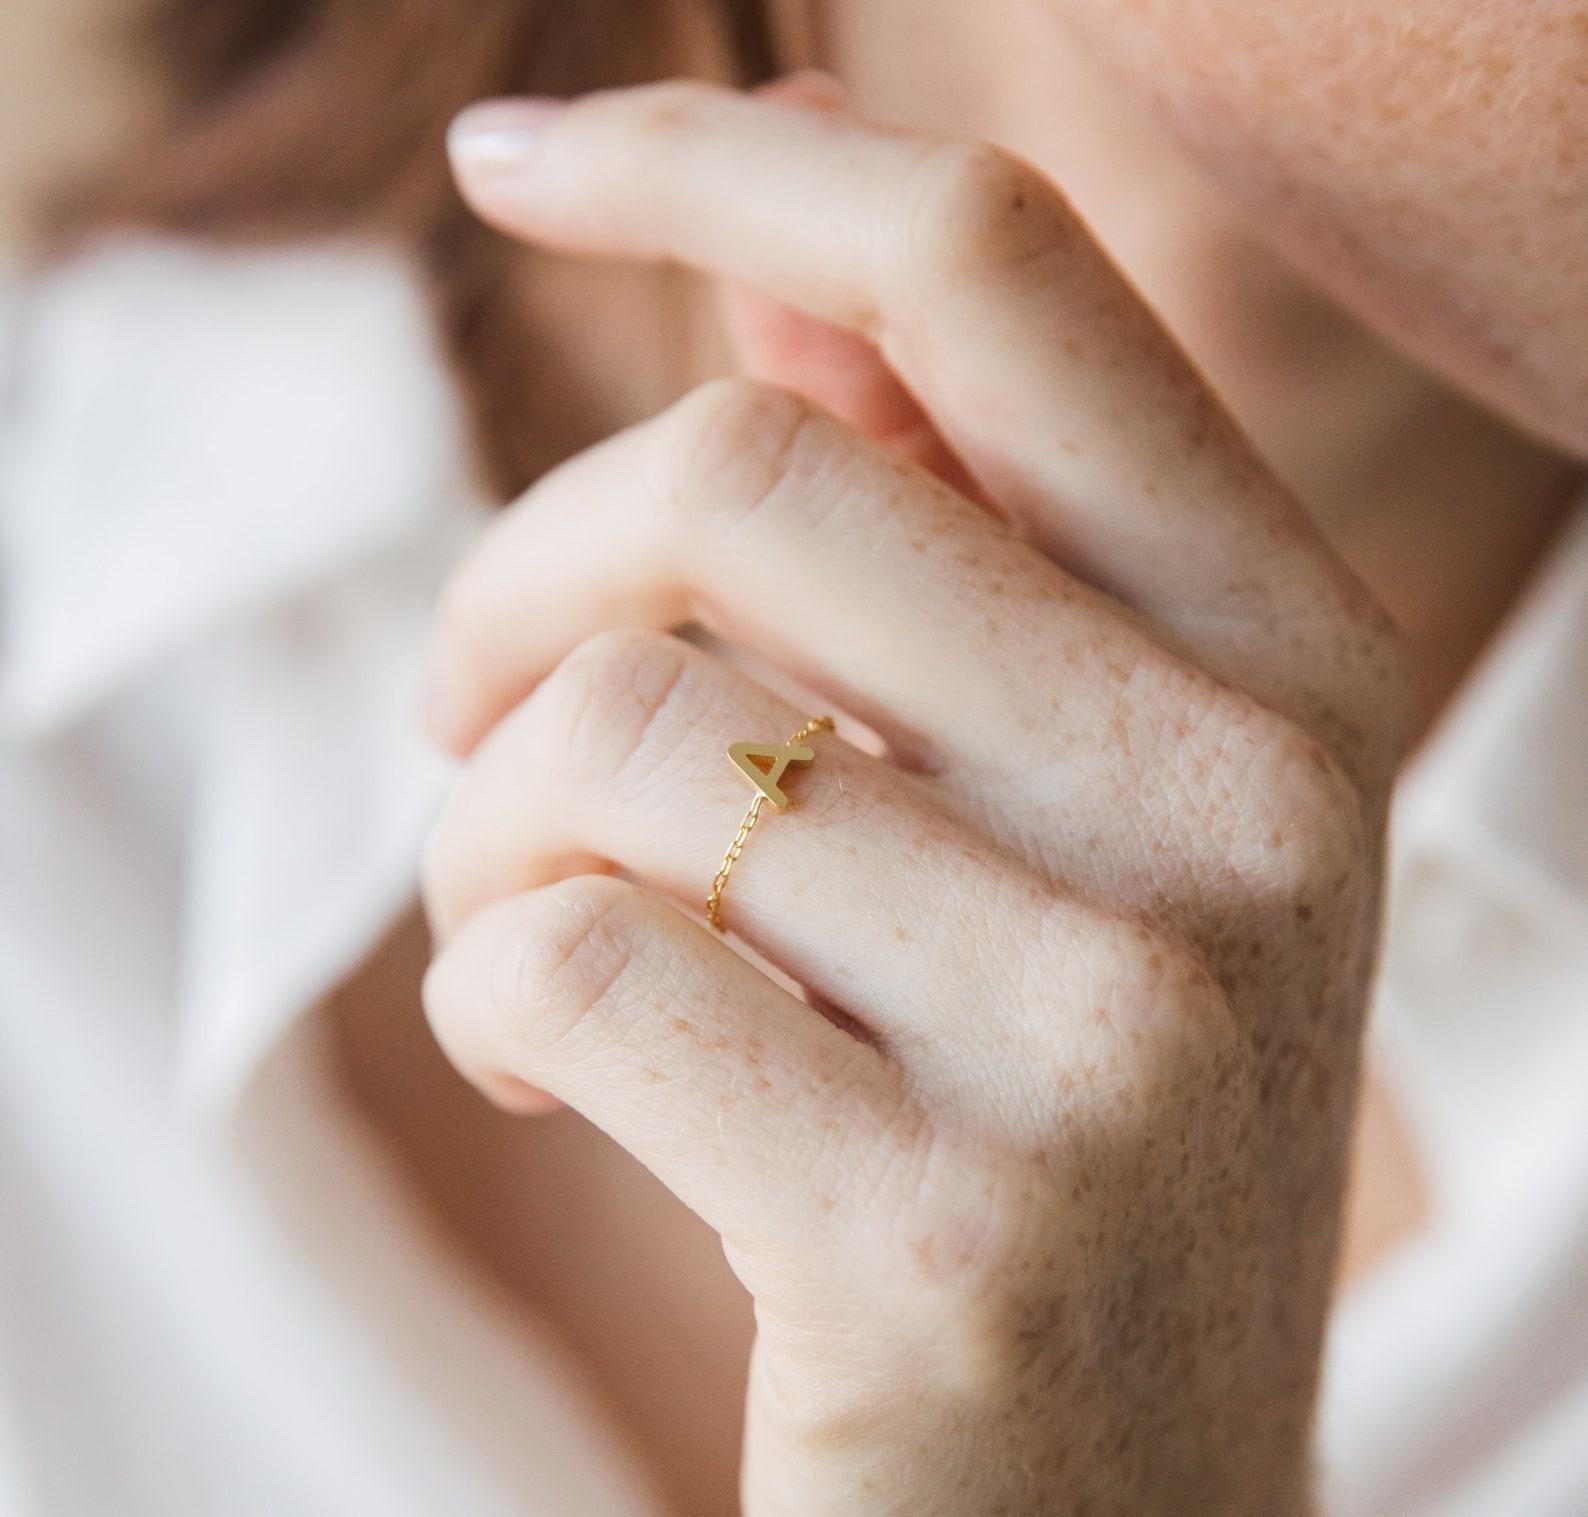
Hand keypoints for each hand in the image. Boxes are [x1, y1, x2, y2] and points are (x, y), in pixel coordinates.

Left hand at [420, 81, 1409, 1515]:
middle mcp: (1254, 804)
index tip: (516, 147)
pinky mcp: (952, 1233)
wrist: (1113, 1496)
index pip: (986, 271)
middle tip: (463, 702)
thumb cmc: (1049, 1102)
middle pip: (742, 489)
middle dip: (513, 579)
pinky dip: (485, 992)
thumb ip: (948, 514)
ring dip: (481, 829)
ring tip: (510, 923)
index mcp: (1280, 653)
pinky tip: (545, 1066)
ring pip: (620, 744)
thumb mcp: (1061, 797)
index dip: (720, 161)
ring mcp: (1122, 1027)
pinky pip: (569, 969)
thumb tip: (796, 276)